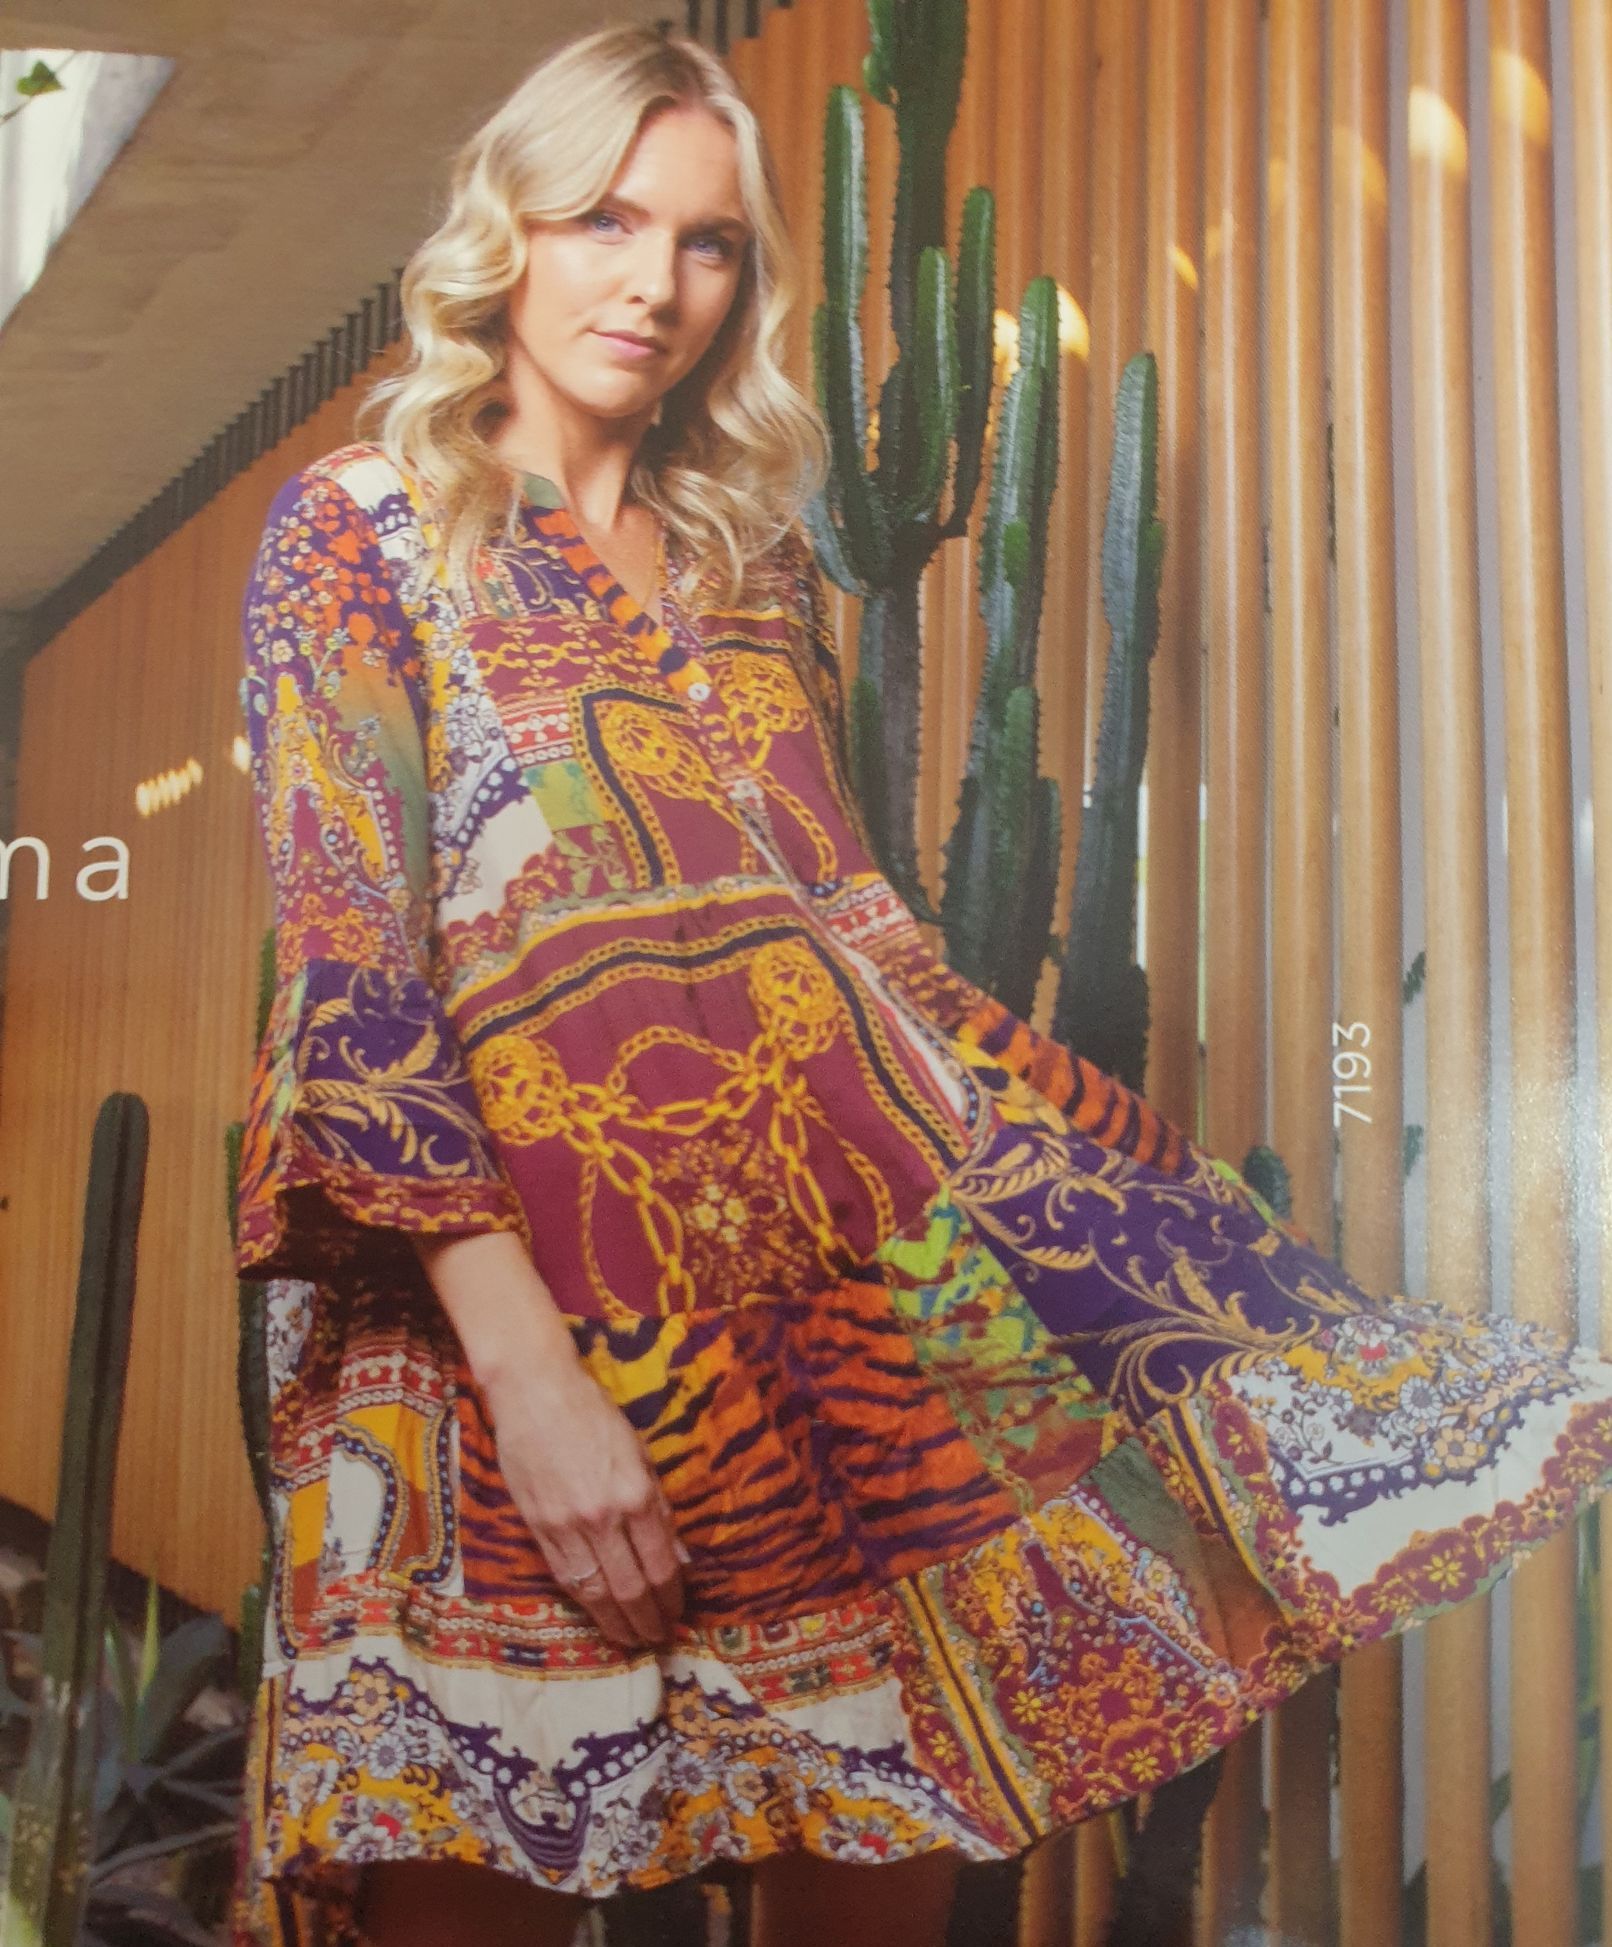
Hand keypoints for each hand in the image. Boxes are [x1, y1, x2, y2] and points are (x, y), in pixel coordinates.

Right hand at [481, 1360, 688, 1649]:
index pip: (660, 1565)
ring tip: (632, 1638)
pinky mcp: (538, 1528)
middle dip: (649, 1619)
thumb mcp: (640, 1453)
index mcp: (635, 1494)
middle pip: (631, 1588)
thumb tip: (679, 1557)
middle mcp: (604, 1517)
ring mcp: (567, 1526)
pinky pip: (566, 1577)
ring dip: (617, 1622)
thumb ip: (659, 1507)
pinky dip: (586, 1603)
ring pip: (597, 1592)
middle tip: (659, 1638)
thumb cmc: (593, 1414)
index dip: (672, 1598)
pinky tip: (598, 1614)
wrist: (534, 1392)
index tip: (679, 1614)